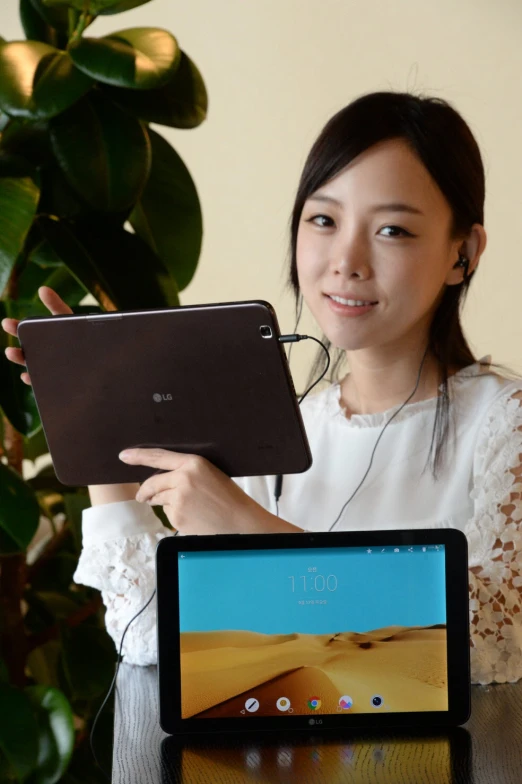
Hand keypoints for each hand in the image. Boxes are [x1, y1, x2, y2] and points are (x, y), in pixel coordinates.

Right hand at [1, 286, 72, 384]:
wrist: (99, 356)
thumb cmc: (80, 335)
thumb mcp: (68, 320)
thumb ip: (56, 305)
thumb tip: (42, 288)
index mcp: (42, 338)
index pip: (26, 332)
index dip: (16, 328)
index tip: (6, 323)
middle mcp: (42, 355)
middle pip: (26, 354)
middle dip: (16, 352)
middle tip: (9, 350)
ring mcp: (49, 369)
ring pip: (33, 369)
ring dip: (24, 365)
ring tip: (17, 359)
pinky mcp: (57, 381)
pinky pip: (44, 384)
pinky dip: (35, 380)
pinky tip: (29, 377)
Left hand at [120, 448, 300, 534]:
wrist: (240, 522)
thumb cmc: (228, 497)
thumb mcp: (209, 474)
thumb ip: (185, 472)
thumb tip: (159, 478)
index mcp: (194, 463)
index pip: (158, 457)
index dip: (138, 456)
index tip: (123, 455)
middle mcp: (183, 478)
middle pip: (152, 482)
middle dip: (145, 491)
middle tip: (142, 496)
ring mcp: (179, 499)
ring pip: (159, 499)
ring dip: (163, 503)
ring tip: (187, 507)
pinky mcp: (177, 516)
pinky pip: (167, 513)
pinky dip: (174, 515)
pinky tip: (191, 516)